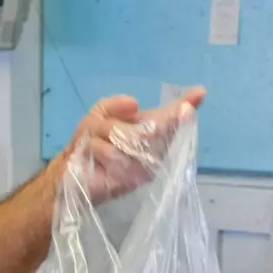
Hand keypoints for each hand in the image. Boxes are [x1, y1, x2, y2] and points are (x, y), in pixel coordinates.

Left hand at [57, 88, 206, 203]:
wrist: (72, 174)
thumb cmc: (89, 145)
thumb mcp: (98, 116)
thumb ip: (114, 105)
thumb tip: (135, 102)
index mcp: (148, 133)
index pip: (170, 117)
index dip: (185, 105)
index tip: (200, 92)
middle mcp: (153, 150)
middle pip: (158, 125)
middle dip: (144, 120)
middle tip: (133, 125)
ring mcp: (144, 167)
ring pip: (126, 135)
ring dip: (104, 134)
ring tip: (96, 147)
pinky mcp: (130, 180)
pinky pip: (110, 151)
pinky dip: (96, 149)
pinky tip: (95, 162)